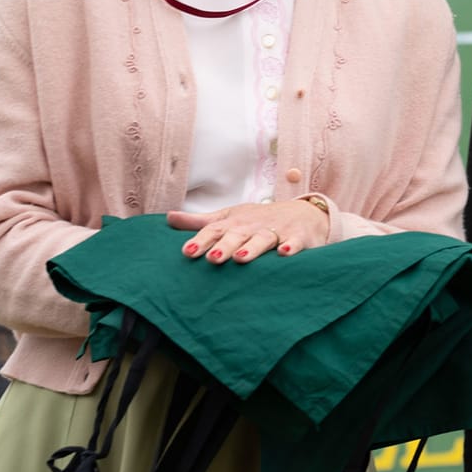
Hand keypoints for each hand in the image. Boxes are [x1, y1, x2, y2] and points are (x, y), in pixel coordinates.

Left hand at [166, 197, 329, 263]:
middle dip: (225, 246)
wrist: (303, 212)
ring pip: (263, 239)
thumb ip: (199, 222)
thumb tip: (168, 218)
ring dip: (252, 248)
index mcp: (235, 222)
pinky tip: (285, 253)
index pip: (215, 230)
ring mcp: (276, 230)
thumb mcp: (229, 217)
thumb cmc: (258, 219)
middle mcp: (253, 226)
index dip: (201, 240)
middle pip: (237, 235)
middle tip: (212, 258)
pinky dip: (291, 247)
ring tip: (241, 258)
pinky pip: (294, 242)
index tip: (187, 251)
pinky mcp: (298, 237)